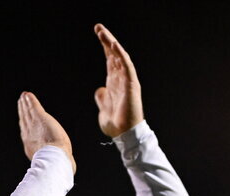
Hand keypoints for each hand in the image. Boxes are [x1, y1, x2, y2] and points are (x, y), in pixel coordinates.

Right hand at [18, 91, 74, 172]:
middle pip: (25, 119)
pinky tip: (28, 95)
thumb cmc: (57, 164)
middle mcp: (30, 134)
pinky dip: (30, 100)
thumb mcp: (56, 162)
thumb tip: (71, 169)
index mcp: (32, 145)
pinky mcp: (40, 118)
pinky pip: (34, 107)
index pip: (27, 131)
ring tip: (24, 97)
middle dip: (22, 111)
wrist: (54, 159)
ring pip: (28, 112)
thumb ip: (60, 161)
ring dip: (25, 104)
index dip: (24, 123)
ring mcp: (34, 126)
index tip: (23, 118)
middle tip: (21, 103)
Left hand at [93, 23, 142, 137]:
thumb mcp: (104, 110)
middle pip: (114, 55)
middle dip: (106, 40)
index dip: (104, 47)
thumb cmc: (116, 124)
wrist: (125, 134)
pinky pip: (127, 66)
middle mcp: (122, 79)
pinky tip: (113, 45)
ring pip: (120, 57)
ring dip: (111, 43)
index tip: (98, 33)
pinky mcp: (131, 85)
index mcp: (115, 83)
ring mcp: (127, 81)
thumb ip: (102, 99)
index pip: (110, 60)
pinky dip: (121, 55)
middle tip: (98, 27)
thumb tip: (100, 90)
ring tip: (102, 32)